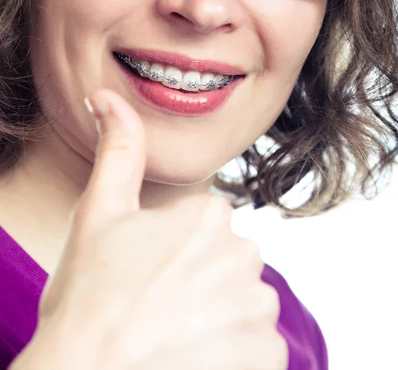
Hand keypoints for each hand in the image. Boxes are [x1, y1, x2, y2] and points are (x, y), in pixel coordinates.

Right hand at [10, 88, 287, 369]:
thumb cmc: (88, 298)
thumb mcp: (98, 215)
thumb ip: (118, 151)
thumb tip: (105, 96)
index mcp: (209, 215)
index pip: (205, 233)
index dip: (172, 259)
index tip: (147, 279)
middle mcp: (243, 253)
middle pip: (226, 268)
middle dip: (199, 287)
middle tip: (156, 309)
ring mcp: (257, 307)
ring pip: (242, 307)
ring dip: (216, 322)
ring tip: (172, 338)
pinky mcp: (267, 357)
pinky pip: (256, 350)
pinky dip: (231, 356)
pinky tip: (192, 359)